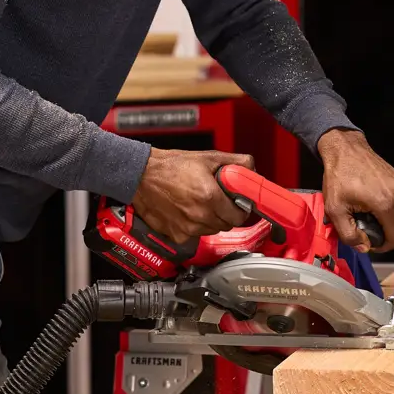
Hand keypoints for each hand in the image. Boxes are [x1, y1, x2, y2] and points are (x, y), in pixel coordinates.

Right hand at [130, 148, 255, 242]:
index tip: (237, 204)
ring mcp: (186, 228)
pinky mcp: (175, 235)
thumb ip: (236, 162)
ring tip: (200, 203)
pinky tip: (187, 211)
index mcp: (209, 197)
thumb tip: (251, 169)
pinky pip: (194, 235)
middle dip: (226, 214)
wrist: (142, 175)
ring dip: (211, 220)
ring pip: (211, 230)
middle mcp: (199, 215)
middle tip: (218, 201)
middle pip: (226, 225)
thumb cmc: (171, 166)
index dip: (240, 209)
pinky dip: (194, 226)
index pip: (239, 216)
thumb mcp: (208, 157)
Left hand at [317, 129, 393, 252]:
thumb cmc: (340, 175)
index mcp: (386, 204)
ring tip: (366, 209)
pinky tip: (372, 200)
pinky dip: (388, 208)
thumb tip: (363, 247)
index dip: (381, 246)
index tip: (368, 240)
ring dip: (384, 220)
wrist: (346, 150)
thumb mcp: (335, 209)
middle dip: (380, 231)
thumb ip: (349, 235)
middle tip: (361, 221)